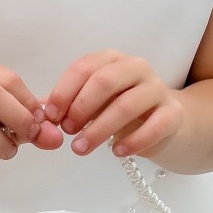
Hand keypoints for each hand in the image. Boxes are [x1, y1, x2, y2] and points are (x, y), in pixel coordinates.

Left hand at [42, 51, 184, 160]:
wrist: (168, 122)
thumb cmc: (122, 110)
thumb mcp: (94, 103)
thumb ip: (68, 105)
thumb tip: (38, 112)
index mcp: (112, 60)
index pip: (84, 68)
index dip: (64, 92)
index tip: (50, 116)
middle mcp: (137, 67)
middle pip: (105, 82)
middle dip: (81, 107)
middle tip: (67, 132)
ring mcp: (158, 89)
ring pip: (127, 106)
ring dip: (100, 129)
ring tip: (81, 149)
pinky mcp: (173, 113)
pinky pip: (154, 126)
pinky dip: (133, 141)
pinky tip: (117, 152)